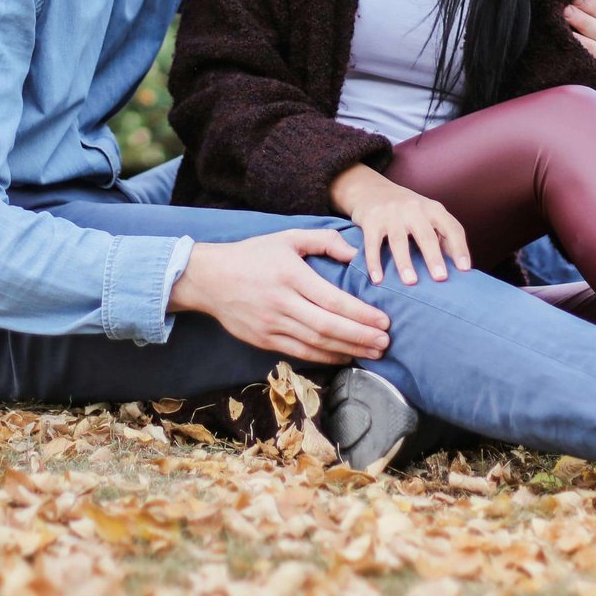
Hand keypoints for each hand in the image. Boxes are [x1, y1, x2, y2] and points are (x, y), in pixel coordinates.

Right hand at [167, 230, 389, 364]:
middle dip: (361, 338)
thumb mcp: (288, 237)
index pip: (333, 300)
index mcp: (290, 275)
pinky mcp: (262, 340)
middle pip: (328, 327)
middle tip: (386, 343)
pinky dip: (324, 357)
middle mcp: (281, 303)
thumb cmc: (253, 255)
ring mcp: (271, 325)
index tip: (384, 321)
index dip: (361, 314)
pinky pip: (299, 352)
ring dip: (347, 351)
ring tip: (373, 353)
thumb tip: (355, 253)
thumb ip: (323, 240)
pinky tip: (344, 356)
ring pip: (315, 344)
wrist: (208, 278)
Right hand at [329, 164, 471, 285]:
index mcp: (433, 209)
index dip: (460, 248)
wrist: (371, 189)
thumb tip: (459, 266)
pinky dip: (374, 262)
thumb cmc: (406, 209)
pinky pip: (373, 244)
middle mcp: (414, 209)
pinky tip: (377, 279)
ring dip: (405, 262)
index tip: (465, 269)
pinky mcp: (371, 220)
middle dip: (434, 257)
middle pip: (426, 235)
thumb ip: (442, 235)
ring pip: (399, 241)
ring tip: (411, 282)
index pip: (451, 228)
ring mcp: (391, 214)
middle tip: (441, 278)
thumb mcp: (428, 214)